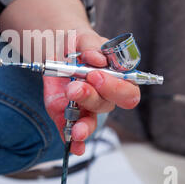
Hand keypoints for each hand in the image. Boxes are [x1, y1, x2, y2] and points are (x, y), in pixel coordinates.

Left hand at [43, 28, 140, 154]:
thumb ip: (91, 45)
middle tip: (75, 86)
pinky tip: (73, 147)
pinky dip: (70, 140)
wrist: (56, 48)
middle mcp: (103, 96)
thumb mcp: (83, 37)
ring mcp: (84, 107)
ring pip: (90, 121)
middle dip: (91, 98)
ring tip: (76, 128)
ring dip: (84, 126)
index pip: (127, 91)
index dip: (115, 87)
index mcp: (116, 78)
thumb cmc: (78, 43)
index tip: (95, 75)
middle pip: (106, 106)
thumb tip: (97, 59)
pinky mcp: (65, 113)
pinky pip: (69, 129)